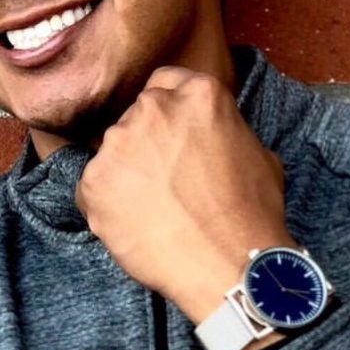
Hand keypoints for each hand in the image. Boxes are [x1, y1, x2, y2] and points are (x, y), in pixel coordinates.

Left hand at [75, 65, 295, 322]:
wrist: (229, 265)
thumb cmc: (251, 215)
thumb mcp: (258, 153)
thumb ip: (225, 130)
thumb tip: (213, 136)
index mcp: (198, 94)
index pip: (165, 83)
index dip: (168, 113)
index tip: (171, 137)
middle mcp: (153, 108)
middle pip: (135, 117)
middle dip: (145, 144)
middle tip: (164, 182)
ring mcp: (118, 143)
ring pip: (112, 154)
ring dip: (125, 175)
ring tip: (153, 212)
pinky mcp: (93, 181)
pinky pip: (92, 190)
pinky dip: (107, 207)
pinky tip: (136, 227)